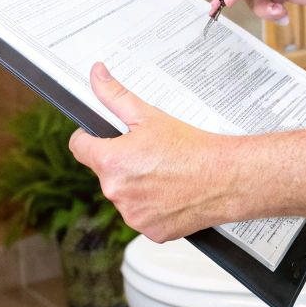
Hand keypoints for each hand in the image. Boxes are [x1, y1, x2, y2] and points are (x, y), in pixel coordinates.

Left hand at [68, 63, 236, 241]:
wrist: (225, 177)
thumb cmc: (192, 148)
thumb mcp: (149, 115)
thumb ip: (115, 95)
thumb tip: (96, 75)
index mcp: (111, 161)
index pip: (79, 147)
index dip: (90, 138)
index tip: (103, 136)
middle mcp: (116, 192)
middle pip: (104, 172)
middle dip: (120, 162)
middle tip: (148, 153)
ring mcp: (133, 215)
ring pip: (123, 195)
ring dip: (135, 186)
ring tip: (162, 173)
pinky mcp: (150, 231)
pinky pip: (142, 216)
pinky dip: (152, 206)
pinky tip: (170, 193)